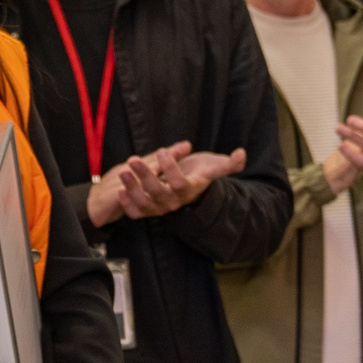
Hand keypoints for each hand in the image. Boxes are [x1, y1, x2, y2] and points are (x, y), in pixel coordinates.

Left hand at [103, 141, 242, 217]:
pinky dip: (128, 205)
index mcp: (190, 189)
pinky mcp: (149, 208)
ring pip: (145, 203)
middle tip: (133, 160)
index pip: (179, 184)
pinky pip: (137, 212)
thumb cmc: (202, 172)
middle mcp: (174, 201)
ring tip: (124, 171)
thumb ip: (229, 164)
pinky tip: (120, 190)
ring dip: (132, 189)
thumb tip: (242, 154)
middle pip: (158, 193)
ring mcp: (161, 206)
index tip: (164, 150)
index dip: (170, 168)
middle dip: (145, 177)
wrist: (190, 185)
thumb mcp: (215, 166)